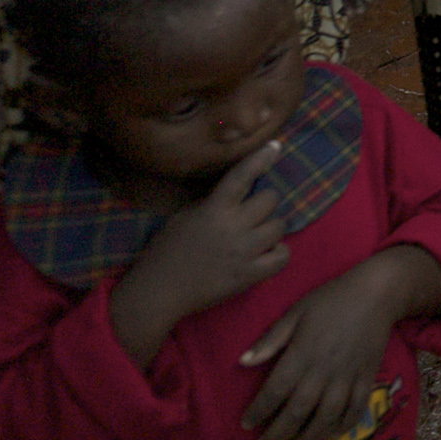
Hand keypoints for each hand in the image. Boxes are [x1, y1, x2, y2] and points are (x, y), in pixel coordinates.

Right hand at [111, 141, 290, 355]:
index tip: (276, 146)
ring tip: (258, 235)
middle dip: (265, 202)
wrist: (158, 292)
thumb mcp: (184, 217)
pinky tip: (267, 253)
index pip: (241, 176)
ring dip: (272, 228)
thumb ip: (212, 202)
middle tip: (254, 213)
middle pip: (271, 199)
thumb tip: (239, 191)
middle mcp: (231, 227)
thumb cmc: (166, 251)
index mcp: (213, 209)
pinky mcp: (248, 276)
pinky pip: (282, 257)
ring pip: (280, 225)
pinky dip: (278, 253)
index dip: (261, 158)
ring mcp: (242, 252)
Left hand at [237, 244, 440, 439]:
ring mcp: (348, 376)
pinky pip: (355, 409)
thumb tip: (242, 362)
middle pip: (297, 412)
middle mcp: (323, 370)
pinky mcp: (367, 377)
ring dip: (308, 439)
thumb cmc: (331, 299)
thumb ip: (271, 339)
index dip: (258, 412)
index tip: (246, 425)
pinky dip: (342, 427)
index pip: (274, 391)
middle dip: (276, 435)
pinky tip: (329, 437)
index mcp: (302, 354)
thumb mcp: (296, 312)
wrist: (378, 292)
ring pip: (326, 417)